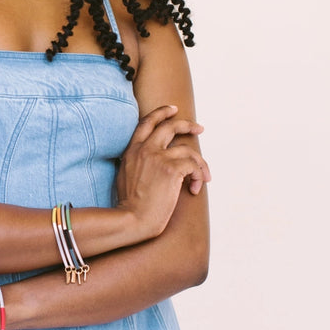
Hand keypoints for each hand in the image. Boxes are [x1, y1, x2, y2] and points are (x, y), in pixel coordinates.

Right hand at [115, 104, 210, 239]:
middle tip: (199, 128)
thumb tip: (152, 160)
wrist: (131, 219)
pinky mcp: (171, 169)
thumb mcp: (125, 176)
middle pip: (170, 127)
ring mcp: (158, 158)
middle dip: (188, 125)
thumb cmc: (128, 205)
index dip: (162, 113)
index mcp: (131, 150)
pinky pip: (194, 166)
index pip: (147, 123)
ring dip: (201, 164)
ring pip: (189, 150)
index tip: (174, 110)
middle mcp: (145, 149)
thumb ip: (136, 162)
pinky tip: (195, 189)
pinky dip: (199, 177)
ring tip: (204, 178)